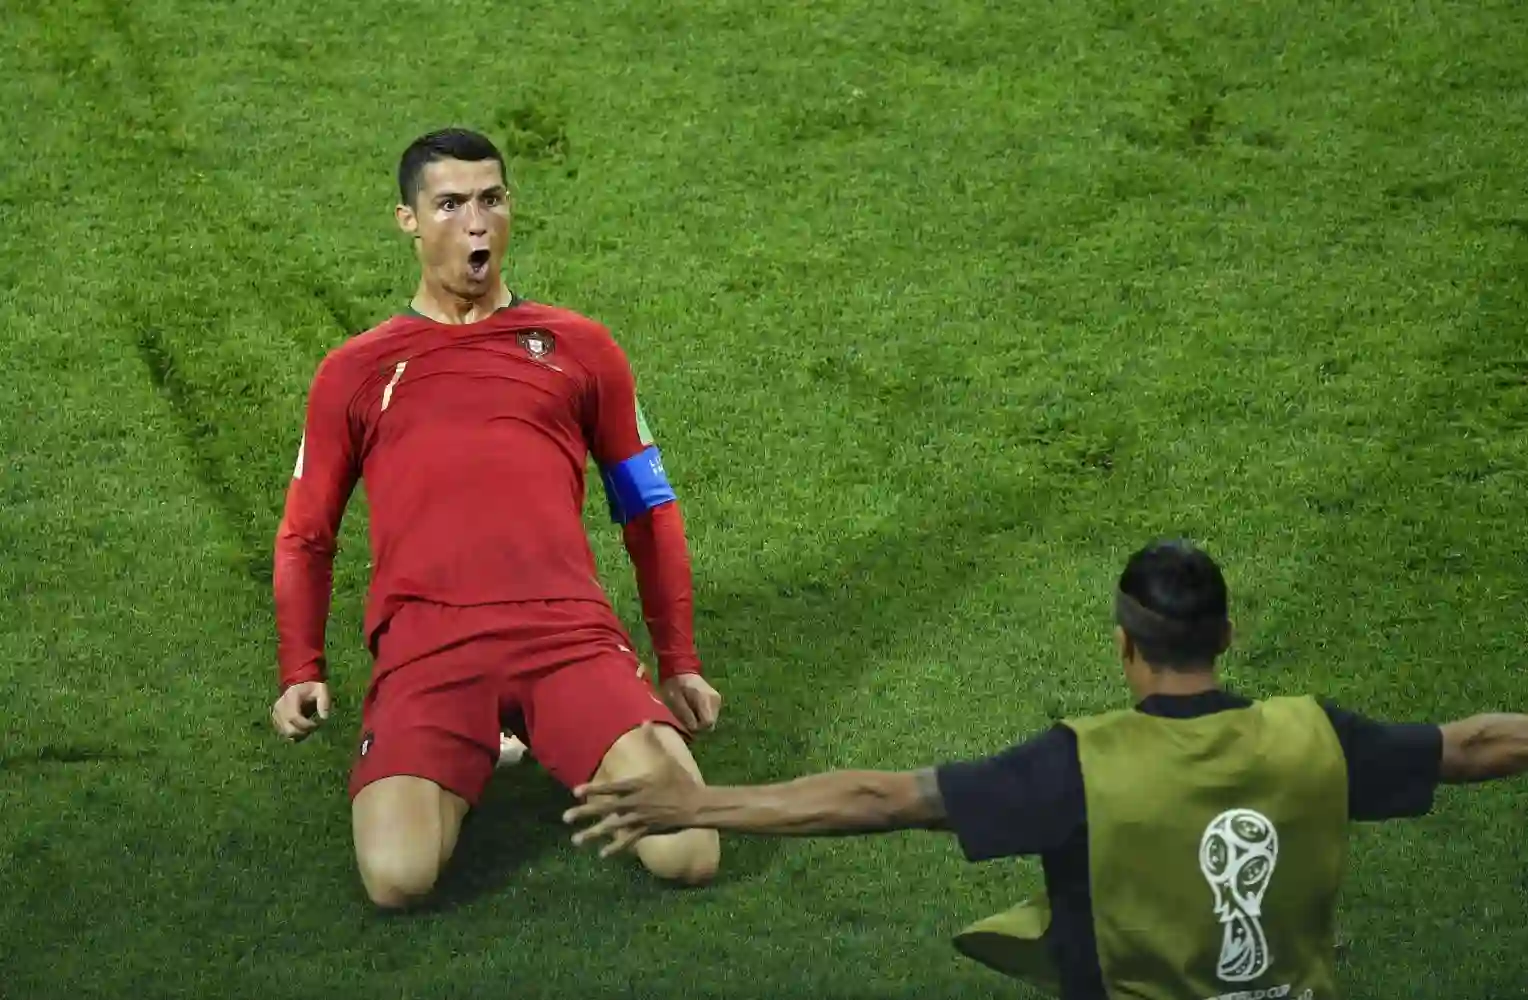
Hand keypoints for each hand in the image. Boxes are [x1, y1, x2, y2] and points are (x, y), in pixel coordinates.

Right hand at [271, 681, 330, 741]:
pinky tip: (303, 728)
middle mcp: (279, 707)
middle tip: (314, 727)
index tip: (317, 724)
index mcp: (290, 698)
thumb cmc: (312, 689)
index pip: (294, 717)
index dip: (306, 725)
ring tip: (309, 727)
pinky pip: (284, 733)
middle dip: (304, 732)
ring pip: (286, 733)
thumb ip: (324, 702)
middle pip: (289, 729)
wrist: (299, 685)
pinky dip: (295, 734)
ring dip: (300, 734)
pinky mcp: (276, 721)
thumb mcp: (321, 690)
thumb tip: (324, 718)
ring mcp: (276, 715)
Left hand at [563, 722, 702, 856]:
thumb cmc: (680, 781)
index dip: (593, 789)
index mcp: (638, 785)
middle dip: (584, 813)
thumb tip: (646, 720)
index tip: (576, 792)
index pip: (611, 787)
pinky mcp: (646, 831)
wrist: (696, 805)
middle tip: (566, 818)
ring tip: (576, 840)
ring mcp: (640, 819)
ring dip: (593, 834)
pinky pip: (628, 841)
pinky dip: (616, 848)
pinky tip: (602, 854)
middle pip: (605, 809)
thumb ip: (653, 741)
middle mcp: (635, 803)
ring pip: (612, 828)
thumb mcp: (667, 759)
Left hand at [661, 673, 721, 732]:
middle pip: (711, 723)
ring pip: (712, 720)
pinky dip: (703, 715)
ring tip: (689, 713)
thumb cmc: (675, 684)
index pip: (708, 723)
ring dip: (701, 720)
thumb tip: (694, 729)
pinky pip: (711, 714)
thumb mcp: (675, 700)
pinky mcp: (716, 699)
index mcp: (705, 699)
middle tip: (686, 720)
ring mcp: (717, 699)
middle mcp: (715, 700)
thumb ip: (686, 715)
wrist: (680, 668)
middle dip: (699, 726)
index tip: (686, 724)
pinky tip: (693, 709)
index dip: (697, 728)